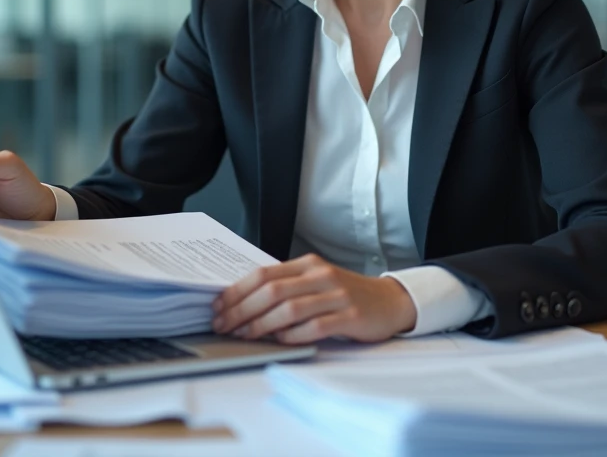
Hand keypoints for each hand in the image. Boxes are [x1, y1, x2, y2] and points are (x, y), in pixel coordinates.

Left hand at [210, 254, 416, 344]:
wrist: (389, 301)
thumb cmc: (345, 295)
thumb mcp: (315, 282)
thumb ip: (286, 287)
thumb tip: (243, 303)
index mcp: (308, 264)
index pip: (264, 274)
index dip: (237, 291)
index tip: (218, 307)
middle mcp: (321, 276)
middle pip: (272, 291)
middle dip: (241, 310)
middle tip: (224, 325)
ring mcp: (336, 296)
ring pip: (289, 309)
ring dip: (261, 324)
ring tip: (244, 335)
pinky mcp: (350, 317)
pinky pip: (315, 327)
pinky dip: (293, 335)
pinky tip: (279, 341)